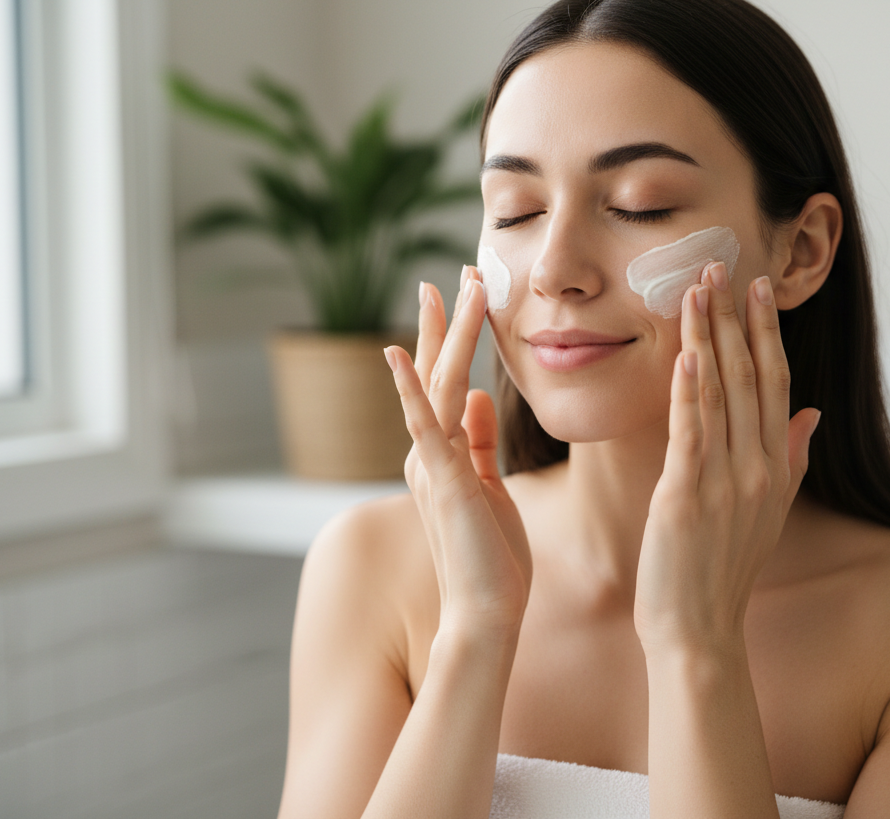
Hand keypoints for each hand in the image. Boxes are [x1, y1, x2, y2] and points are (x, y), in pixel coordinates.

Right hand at [385, 267, 532, 642]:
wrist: (487, 614)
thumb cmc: (492, 561)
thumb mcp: (489, 487)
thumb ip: (480, 442)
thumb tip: (480, 398)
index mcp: (442, 457)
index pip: (446, 384)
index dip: (454, 340)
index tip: (464, 297)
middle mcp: (428, 455)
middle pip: (435, 374)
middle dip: (444, 323)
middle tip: (452, 274)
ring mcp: (431, 465)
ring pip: (435, 385)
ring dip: (445, 334)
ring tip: (453, 286)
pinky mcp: (441, 480)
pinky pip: (423, 426)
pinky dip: (409, 389)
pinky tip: (397, 352)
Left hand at [633, 262, 820, 651]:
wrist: (699, 631)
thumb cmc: (723, 571)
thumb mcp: (768, 512)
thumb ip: (790, 459)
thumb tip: (811, 414)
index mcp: (776, 466)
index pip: (775, 384)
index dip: (766, 333)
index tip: (755, 288)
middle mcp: (760, 467)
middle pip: (751, 377)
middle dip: (736, 319)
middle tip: (721, 265)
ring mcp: (727, 481)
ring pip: (721, 393)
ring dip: (709, 336)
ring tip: (696, 288)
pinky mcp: (689, 496)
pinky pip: (692, 431)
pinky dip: (690, 389)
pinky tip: (687, 350)